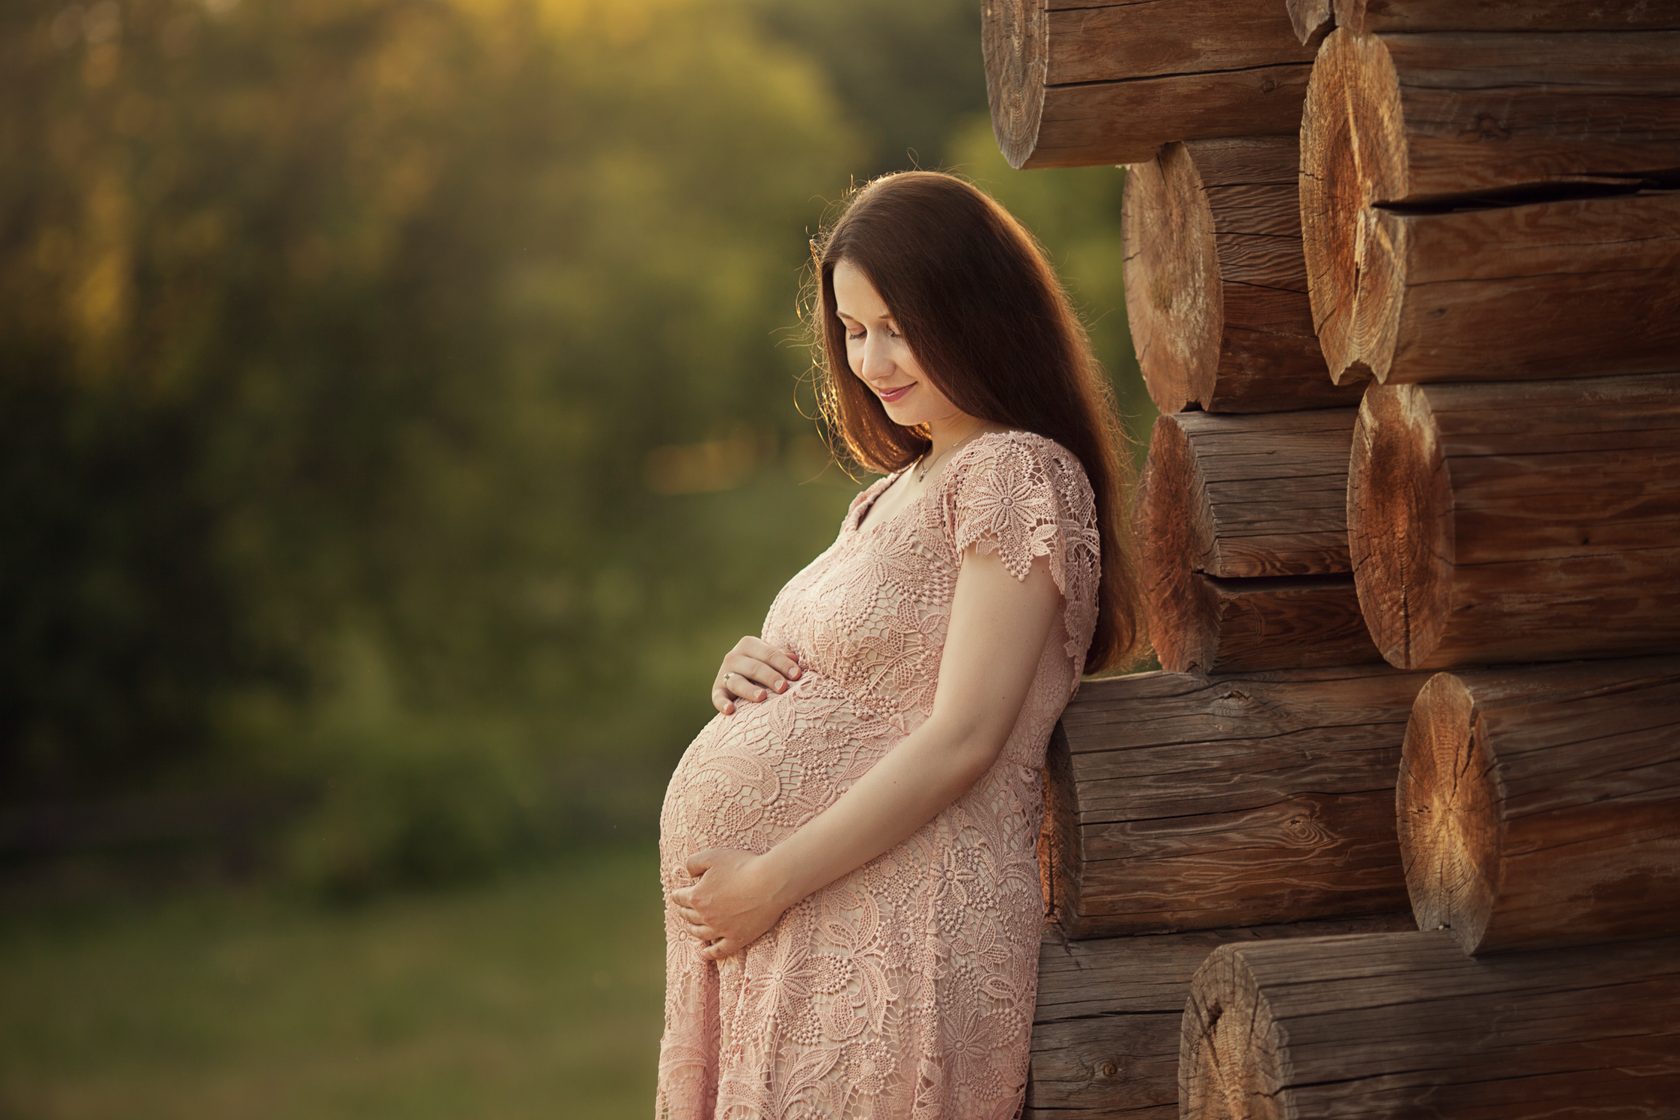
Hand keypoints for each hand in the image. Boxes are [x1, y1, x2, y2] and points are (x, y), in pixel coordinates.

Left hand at [672, 848, 793, 960]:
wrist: (771, 882)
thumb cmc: (742, 866)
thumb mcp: (713, 856)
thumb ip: (693, 863)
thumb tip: (688, 874)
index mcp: (697, 896)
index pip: (680, 897)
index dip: (678, 894)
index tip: (678, 893)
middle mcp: (706, 916)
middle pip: (688, 916)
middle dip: (684, 911)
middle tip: (684, 908)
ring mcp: (721, 930)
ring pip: (700, 934)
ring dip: (693, 930)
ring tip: (691, 928)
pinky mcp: (737, 938)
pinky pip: (719, 951)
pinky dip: (709, 954)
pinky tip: (704, 953)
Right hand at [712, 635, 803, 715]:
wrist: (741, 675)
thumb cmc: (764, 665)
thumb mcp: (771, 658)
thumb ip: (782, 657)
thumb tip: (795, 659)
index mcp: (749, 644)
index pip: (769, 653)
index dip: (784, 664)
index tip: (797, 675)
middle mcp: (734, 657)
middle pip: (754, 667)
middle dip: (769, 676)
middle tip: (783, 687)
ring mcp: (724, 674)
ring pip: (736, 681)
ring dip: (749, 689)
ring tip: (762, 697)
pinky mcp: (717, 691)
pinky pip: (717, 697)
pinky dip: (722, 703)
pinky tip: (730, 710)